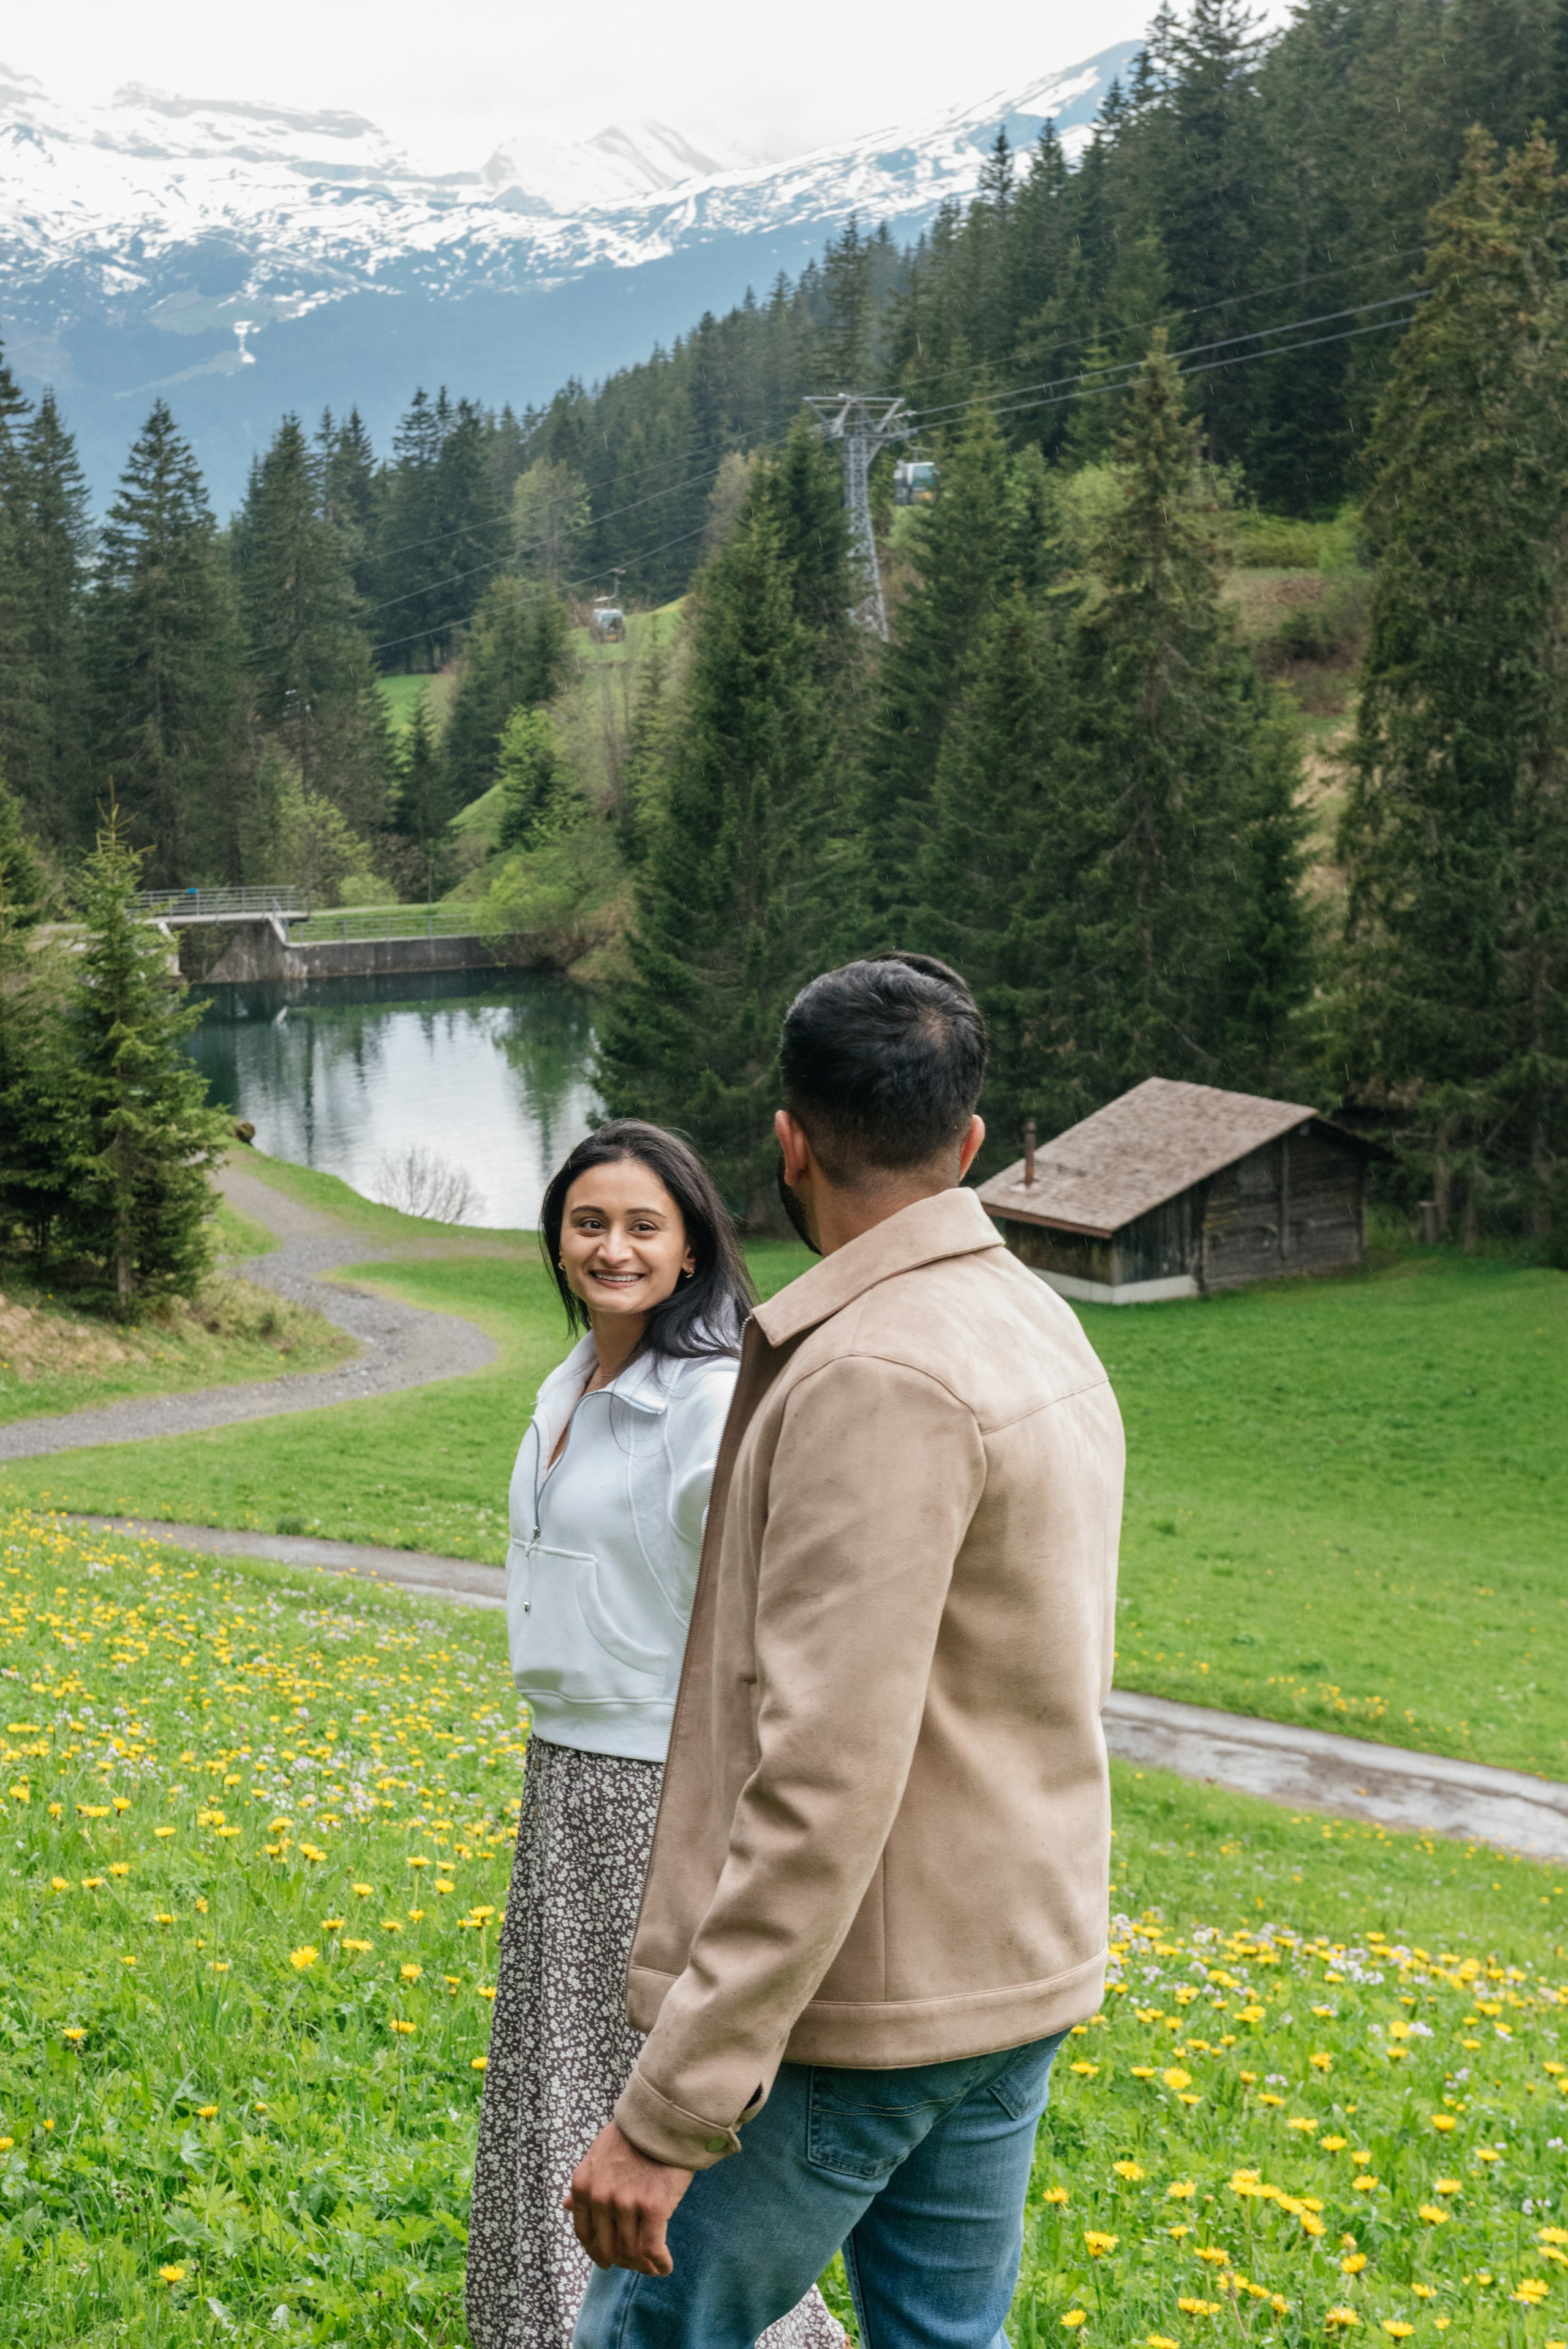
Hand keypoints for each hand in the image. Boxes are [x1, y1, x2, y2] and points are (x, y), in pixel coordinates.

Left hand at [565, 2121, 693, 2273]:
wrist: (662, 2118)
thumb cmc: (631, 2136)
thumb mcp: (597, 2156)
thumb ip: (584, 2185)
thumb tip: (567, 2206)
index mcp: (582, 2185)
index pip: (585, 2234)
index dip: (597, 2252)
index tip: (608, 2261)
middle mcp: (600, 2197)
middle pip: (609, 2248)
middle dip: (622, 2261)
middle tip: (635, 2264)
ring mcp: (625, 2203)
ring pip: (631, 2252)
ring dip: (643, 2265)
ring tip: (652, 2266)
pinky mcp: (653, 2207)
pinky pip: (653, 2249)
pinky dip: (659, 2263)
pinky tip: (665, 2266)